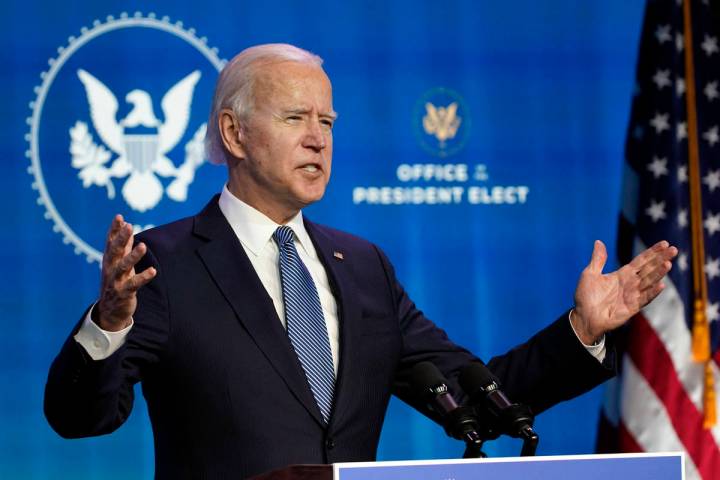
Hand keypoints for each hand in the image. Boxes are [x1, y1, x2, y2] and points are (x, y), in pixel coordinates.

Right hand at [95, 215, 156, 331]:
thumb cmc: (116, 282)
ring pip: (123, 267)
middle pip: (114, 252)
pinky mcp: (124, 293)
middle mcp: (110, 269)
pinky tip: (153, 271)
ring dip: (133, 256)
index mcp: (109, 261)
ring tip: (143, 245)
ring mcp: (116, 281)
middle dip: (121, 238)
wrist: (110, 311)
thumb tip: (127, 227)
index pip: (110, 242)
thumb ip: (123, 246)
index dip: (114, 230)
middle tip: (129, 226)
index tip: (119, 217)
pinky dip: (143, 277)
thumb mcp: (119, 263)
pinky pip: (134, 284)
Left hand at [571, 240, 677, 344]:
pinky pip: (644, 298)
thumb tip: (598, 241)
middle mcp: (630, 283)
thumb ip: (598, 259)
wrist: (583, 317)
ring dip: (659, 273)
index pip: (641, 261)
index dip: (652, 252)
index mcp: (622, 274)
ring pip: (649, 282)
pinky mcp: (632, 307)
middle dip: (661, 259)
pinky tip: (661, 285)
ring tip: (668, 263)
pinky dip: (652, 292)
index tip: (665, 243)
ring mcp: (633, 295)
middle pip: (649, 269)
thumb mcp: (590, 274)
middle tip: (674, 249)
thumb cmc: (586, 297)